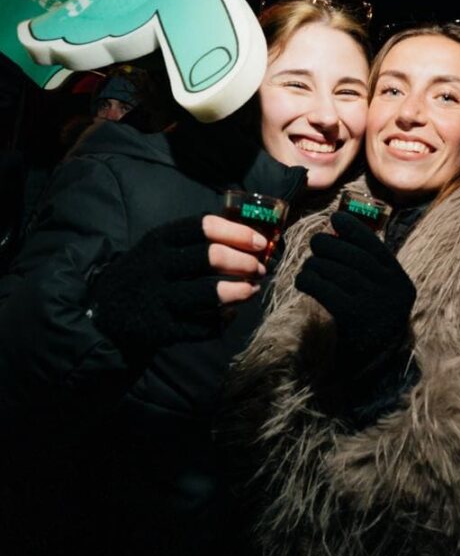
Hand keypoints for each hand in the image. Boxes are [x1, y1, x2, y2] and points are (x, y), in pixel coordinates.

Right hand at [88, 215, 267, 355]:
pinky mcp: (161, 329)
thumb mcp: (158, 249)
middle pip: (211, 257)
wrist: (103, 313)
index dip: (238, 233)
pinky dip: (224, 320)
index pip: (204, 226)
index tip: (261, 242)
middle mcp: (156, 266)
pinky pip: (203, 325)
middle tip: (260, 268)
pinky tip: (231, 313)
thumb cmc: (145, 274)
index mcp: (158, 240)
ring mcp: (158, 299)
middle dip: (244, 262)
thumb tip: (247, 240)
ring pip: (210, 293)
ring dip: (240, 291)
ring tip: (251, 290)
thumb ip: (193, 242)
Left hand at [295, 210, 415, 372]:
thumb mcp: (379, 293)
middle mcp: (391, 291)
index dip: (354, 228)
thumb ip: (367, 265)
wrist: (370, 368)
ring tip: (308, 267)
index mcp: (401, 282)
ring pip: (336, 270)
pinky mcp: (352, 316)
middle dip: (330, 244)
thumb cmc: (370, 323)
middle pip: (353, 256)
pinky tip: (303, 281)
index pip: (376, 246)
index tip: (336, 218)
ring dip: (316, 264)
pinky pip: (324, 288)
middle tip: (316, 244)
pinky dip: (308, 280)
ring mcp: (374, 304)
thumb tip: (336, 228)